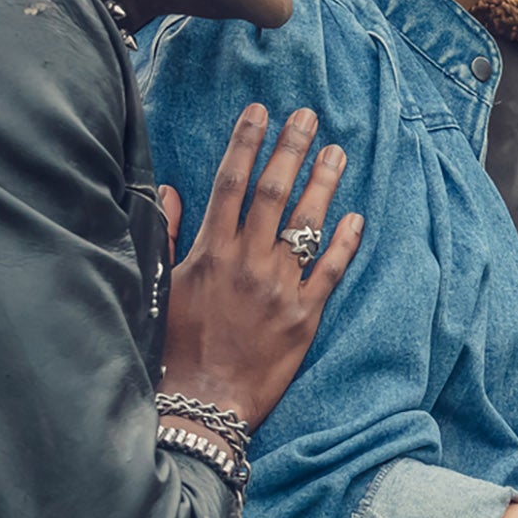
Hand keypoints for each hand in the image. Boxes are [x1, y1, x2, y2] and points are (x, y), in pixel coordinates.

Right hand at [158, 104, 362, 430]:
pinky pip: (330, 271)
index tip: (260, 112)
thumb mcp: (161, 289)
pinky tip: (356, 217)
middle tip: (308, 116)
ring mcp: (279, 287)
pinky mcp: (304, 316)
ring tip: (336, 152)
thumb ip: (168, 238)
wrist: (202, 406)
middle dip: (290, 149)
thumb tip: (172, 193)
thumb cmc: (175, 350)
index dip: (246, 143)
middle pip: (274, 192)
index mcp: (211, 252)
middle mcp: (248, 262)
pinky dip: (344, 242)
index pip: (231, 183)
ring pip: (307, 224)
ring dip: (323, 183)